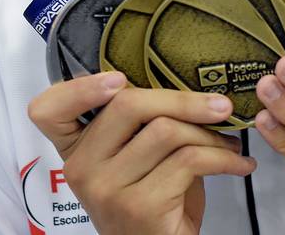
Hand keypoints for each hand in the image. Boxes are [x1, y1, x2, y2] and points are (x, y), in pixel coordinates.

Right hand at [28, 73, 256, 234]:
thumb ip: (144, 125)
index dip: (80, 87)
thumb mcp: (138, 161)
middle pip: (129, 104)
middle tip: (219, 106)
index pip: (49, 110)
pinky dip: (223, 158)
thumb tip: (191, 87)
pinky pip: (189, 160)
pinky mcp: (138, 205)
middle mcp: (83, 168)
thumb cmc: (154, 206)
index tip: (118, 78)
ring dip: (210, 134)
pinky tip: (236, 164)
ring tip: (228, 143)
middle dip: (184, 100)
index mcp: (76, 150)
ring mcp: (107, 188)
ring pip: (166, 131)